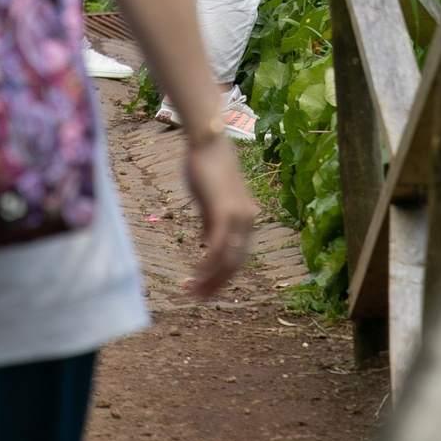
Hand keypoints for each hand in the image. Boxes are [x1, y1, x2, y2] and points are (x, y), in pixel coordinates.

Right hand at [181, 133, 257, 298]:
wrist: (208, 142)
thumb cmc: (206, 167)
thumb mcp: (210, 201)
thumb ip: (211, 222)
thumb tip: (206, 242)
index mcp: (246, 219)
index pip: (238, 258)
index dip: (223, 276)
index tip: (206, 289)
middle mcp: (248, 221)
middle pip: (236, 264)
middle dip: (217, 284)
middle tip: (197, 298)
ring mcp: (239, 217)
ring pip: (228, 260)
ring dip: (210, 279)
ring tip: (193, 291)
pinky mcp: (226, 212)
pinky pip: (218, 247)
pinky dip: (207, 264)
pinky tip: (195, 273)